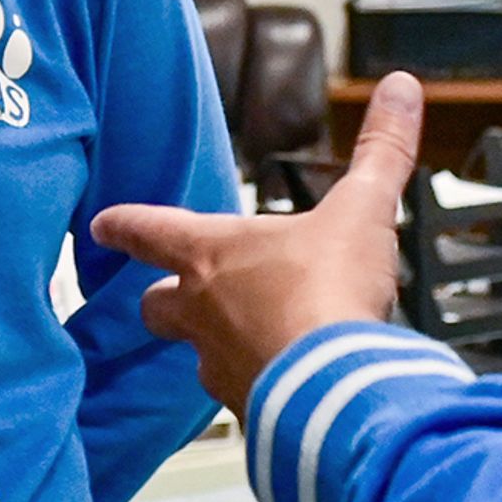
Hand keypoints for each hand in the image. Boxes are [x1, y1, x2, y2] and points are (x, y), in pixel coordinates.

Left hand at [91, 73, 423, 409]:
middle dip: (160, 301)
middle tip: (167, 298)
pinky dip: (259, 391)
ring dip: (216, 347)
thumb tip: (400, 91)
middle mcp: (203, 312)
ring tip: (250, 345)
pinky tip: (286, 390)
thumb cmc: (329, 294)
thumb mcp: (362, 211)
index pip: (151, 231)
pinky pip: (242, 399)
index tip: (102, 225)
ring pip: (197, 356)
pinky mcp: (247, 410)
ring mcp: (219, 366)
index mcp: (215, 255)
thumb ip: (380, 152)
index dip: (125, 225)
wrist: (335, 387)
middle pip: (156, 307)